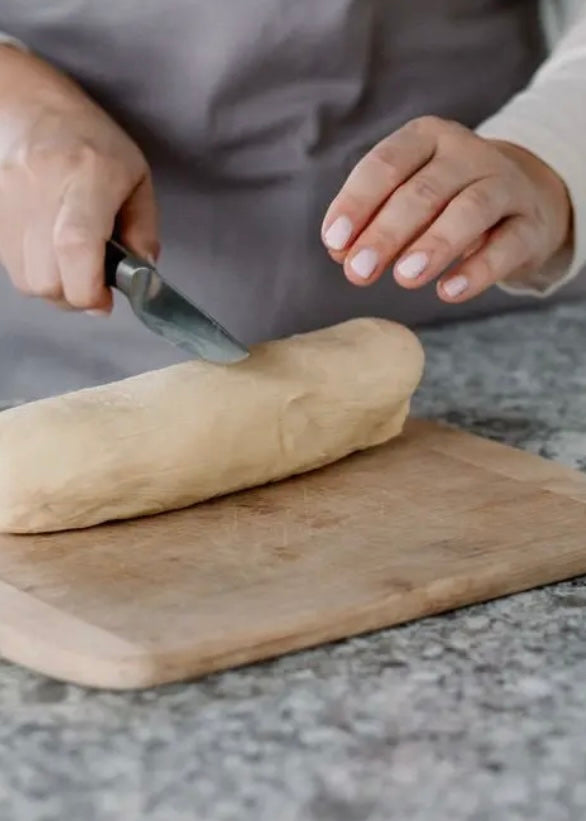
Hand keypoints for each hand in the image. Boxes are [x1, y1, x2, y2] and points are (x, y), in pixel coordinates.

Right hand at [0, 46, 157, 313]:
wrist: (28, 107)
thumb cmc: (90, 141)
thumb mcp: (135, 179)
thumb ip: (143, 230)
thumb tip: (142, 273)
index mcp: (88, 177)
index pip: (76, 247)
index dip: (90, 290)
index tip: (105, 301)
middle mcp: (43, 190)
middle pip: (47, 278)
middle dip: (75, 295)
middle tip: (93, 283)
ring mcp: (10, 203)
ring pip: (27, 280)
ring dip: (54, 286)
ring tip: (72, 267)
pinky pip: (11, 266)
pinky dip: (35, 271)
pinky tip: (50, 253)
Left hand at [321, 116, 571, 300]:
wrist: (522, 199)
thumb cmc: (445, 200)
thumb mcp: (407, 198)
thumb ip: (372, 220)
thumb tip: (341, 251)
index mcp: (426, 138)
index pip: (386, 164)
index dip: (357, 202)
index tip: (335, 242)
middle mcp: (467, 154)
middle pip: (424, 191)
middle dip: (387, 233)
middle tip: (359, 272)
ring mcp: (505, 185)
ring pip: (470, 210)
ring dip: (434, 245)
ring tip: (404, 278)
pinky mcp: (531, 225)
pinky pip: (506, 245)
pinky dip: (477, 270)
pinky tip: (449, 292)